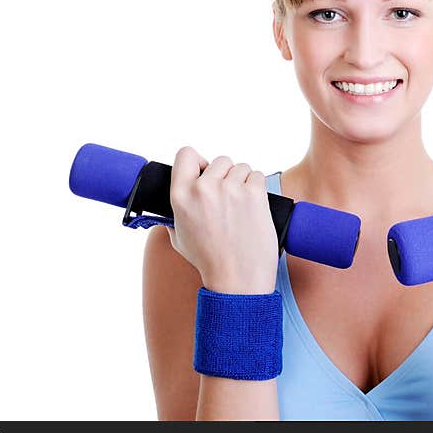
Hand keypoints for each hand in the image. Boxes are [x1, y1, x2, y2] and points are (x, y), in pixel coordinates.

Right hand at [166, 146, 278, 294]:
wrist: (237, 279)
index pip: (186, 154)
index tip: (204, 171)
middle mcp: (204, 188)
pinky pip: (257, 176)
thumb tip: (175, 201)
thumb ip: (174, 214)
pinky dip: (257, 187)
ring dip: (243, 181)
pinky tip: (253, 206)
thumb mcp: (179, 237)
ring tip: (241, 206)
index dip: (197, 161)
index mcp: (181, 196)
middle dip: (225, 175)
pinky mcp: (254, 194)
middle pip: (219, 160)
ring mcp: (231, 189)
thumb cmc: (209, 261)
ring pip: (241, 167)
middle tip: (227, 198)